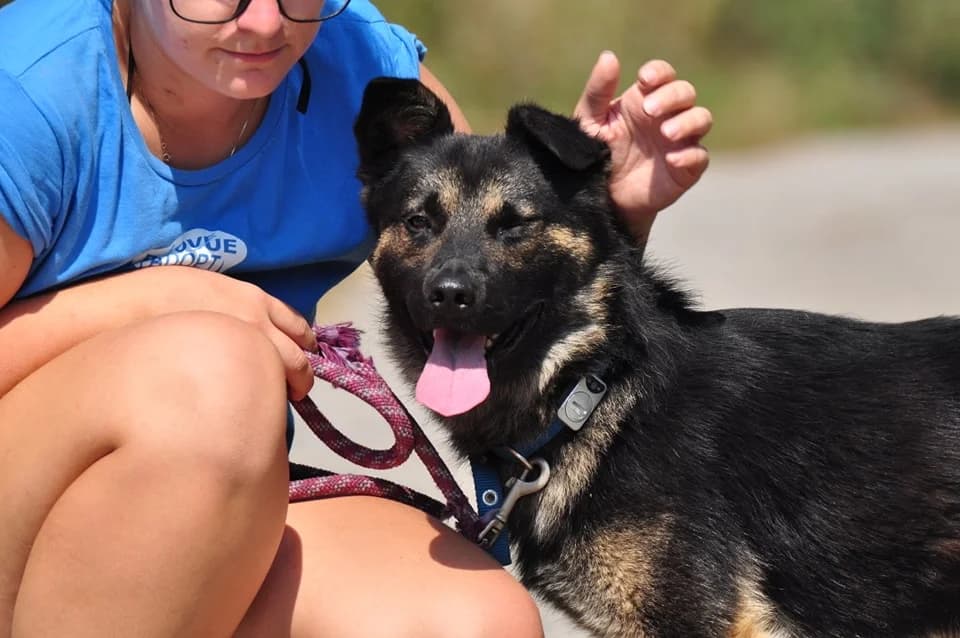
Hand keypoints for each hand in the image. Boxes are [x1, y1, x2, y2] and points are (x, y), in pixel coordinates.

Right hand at [0, 265, 317, 399]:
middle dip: (302, 373)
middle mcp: (258, 323)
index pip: (295, 323)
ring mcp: (245, 348)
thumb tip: (245, 322)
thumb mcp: (206, 287)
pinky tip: (259, 408)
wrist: (129, 311)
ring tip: (286, 401)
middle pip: (297, 355)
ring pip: (284, 375)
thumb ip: (232, 304)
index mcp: (252, 298)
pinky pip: (257, 390)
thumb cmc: (160, 296)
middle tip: (300, 388)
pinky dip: (265, 399)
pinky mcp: (229, 374)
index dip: (302, 341)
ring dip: (289, 388)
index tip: (304, 352)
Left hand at [574, 52, 711, 241]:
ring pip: (702, 119)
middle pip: (686, 92)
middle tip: (649, 111)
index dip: (659, 72)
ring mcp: (679, 141)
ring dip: (688, 121)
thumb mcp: (589, 122)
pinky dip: (690, 155)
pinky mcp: (686, 168)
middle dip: (672, 96)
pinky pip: (700, 157)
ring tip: (666, 133)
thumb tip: (609, 56)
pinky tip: (670, 160)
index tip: (645, 79)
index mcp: (644, 99)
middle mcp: (666, 116)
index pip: (663, 74)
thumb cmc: (595, 154)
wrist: (602, 197)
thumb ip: (598, 91)